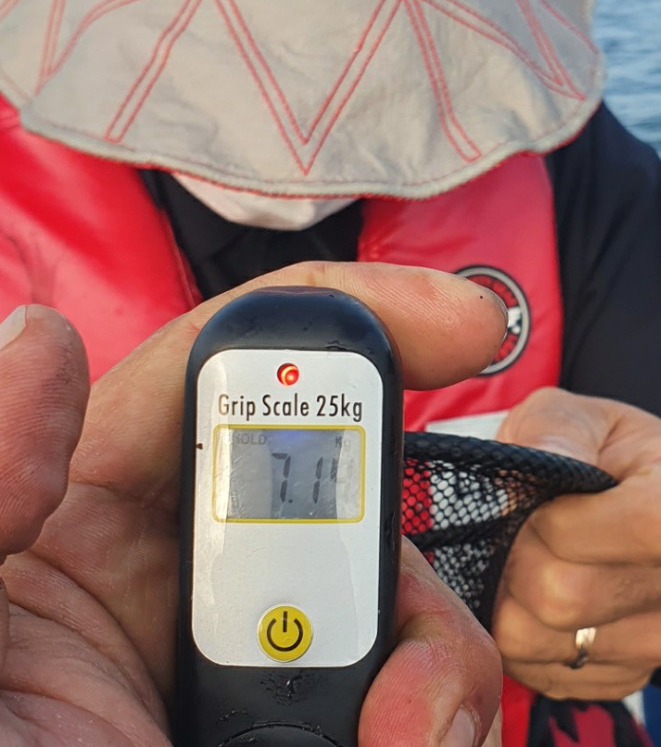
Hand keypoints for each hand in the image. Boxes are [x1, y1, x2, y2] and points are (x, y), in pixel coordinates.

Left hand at [0, 262, 505, 746]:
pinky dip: (433, 715)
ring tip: (407, 732)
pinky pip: (409, 693)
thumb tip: (44, 339)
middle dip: (394, 518)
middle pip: (332, 481)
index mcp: (85, 511)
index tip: (455, 326)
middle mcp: (181, 569)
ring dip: (425, 648)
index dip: (337, 318)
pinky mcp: (315, 726)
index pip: (222, 368)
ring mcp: (256, 658)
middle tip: (403, 610)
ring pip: (388, 593)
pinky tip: (412, 745)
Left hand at [493, 387, 660, 700]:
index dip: (567, 521)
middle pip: (566, 594)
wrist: (618, 497)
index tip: (546, 505)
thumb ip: (554, 431)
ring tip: (533, 556)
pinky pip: (539, 668)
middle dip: (520, 554)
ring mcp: (659, 641)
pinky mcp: (625, 675)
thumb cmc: (595, 449)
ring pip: (544, 639)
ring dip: (512, 595)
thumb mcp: (575, 417)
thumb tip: (536, 467)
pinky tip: (541, 592)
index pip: (643, 527)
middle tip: (524, 528)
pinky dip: (523, 631)